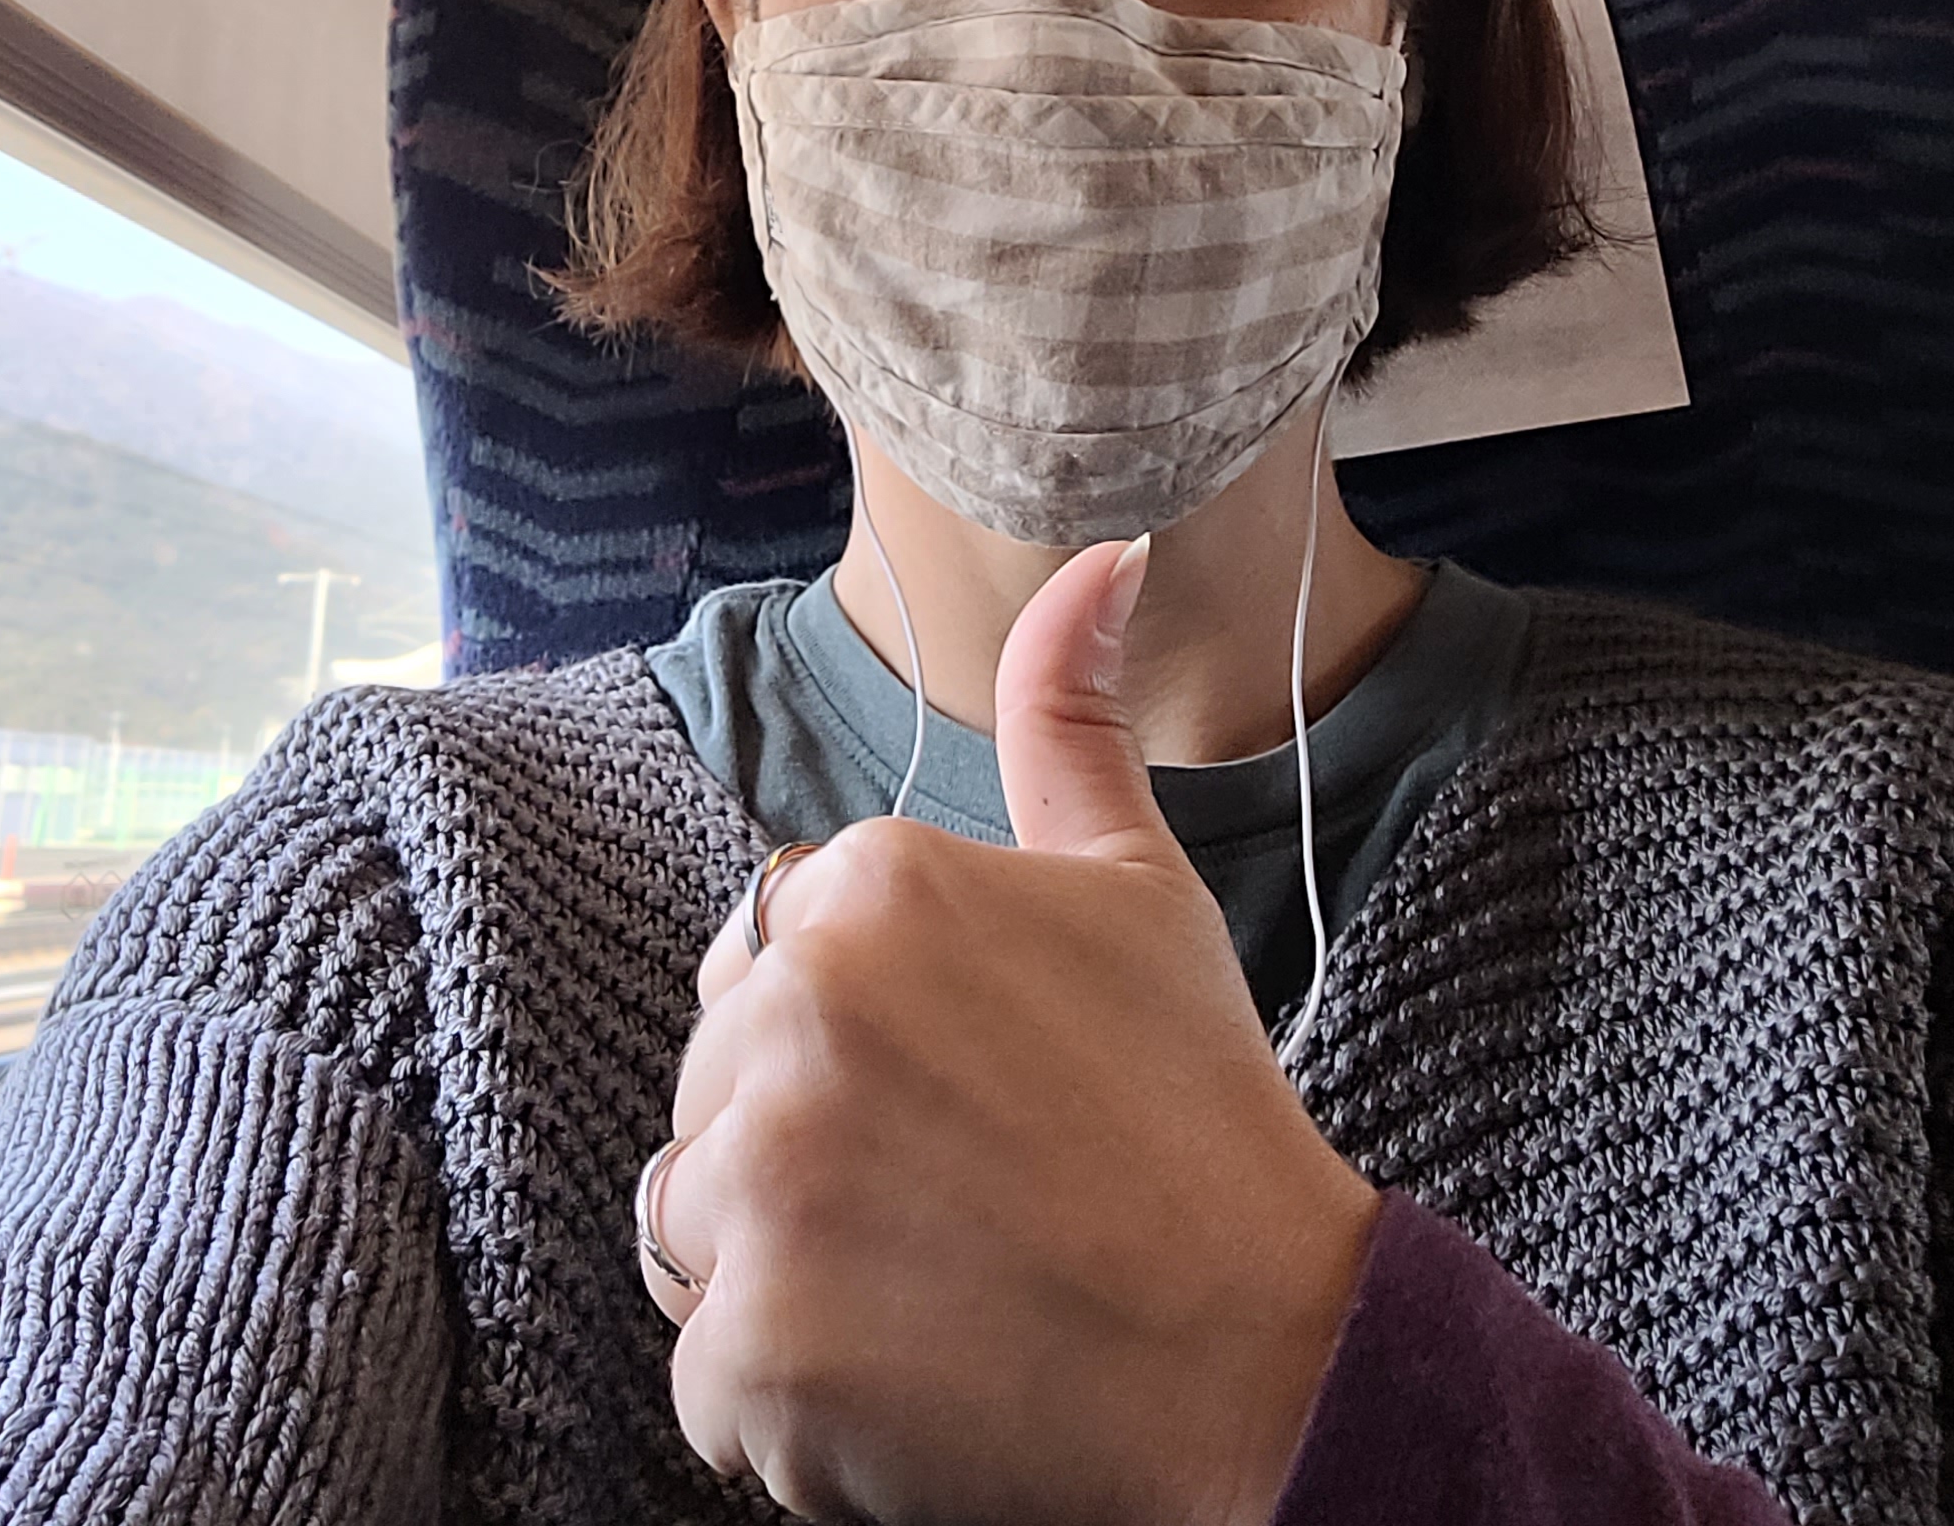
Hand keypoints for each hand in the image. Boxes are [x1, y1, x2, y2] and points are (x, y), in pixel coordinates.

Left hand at [643, 538, 1381, 1524]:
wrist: (1262, 1353)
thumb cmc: (1194, 1112)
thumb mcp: (1135, 882)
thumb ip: (1069, 713)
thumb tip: (1099, 555)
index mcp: (866, 884)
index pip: (768, 957)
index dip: (860, 1037)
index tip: (963, 1090)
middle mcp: (793, 1009)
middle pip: (714, 1083)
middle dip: (801, 1142)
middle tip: (955, 1191)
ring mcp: (761, 1184)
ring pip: (691, 1220)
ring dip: (779, 1266)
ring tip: (930, 1277)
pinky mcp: (748, 1347)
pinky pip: (703, 1369)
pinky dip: (787, 1398)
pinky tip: (910, 1371)